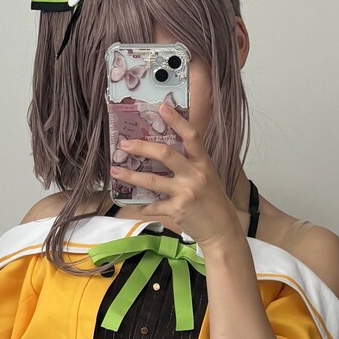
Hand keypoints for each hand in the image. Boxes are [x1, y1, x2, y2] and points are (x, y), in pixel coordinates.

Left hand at [114, 102, 245, 250]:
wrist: (222, 230)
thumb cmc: (213, 202)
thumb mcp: (208, 177)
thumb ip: (191, 163)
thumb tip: (165, 152)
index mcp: (203, 163)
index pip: (191, 136)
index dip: (176, 120)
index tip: (161, 107)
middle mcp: (195, 175)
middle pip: (165, 154)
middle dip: (141, 147)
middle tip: (124, 145)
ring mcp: (186, 192)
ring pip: (153, 180)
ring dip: (131, 175)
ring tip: (116, 171)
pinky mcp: (178, 209)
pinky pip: (154, 205)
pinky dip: (143, 205)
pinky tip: (134, 204)